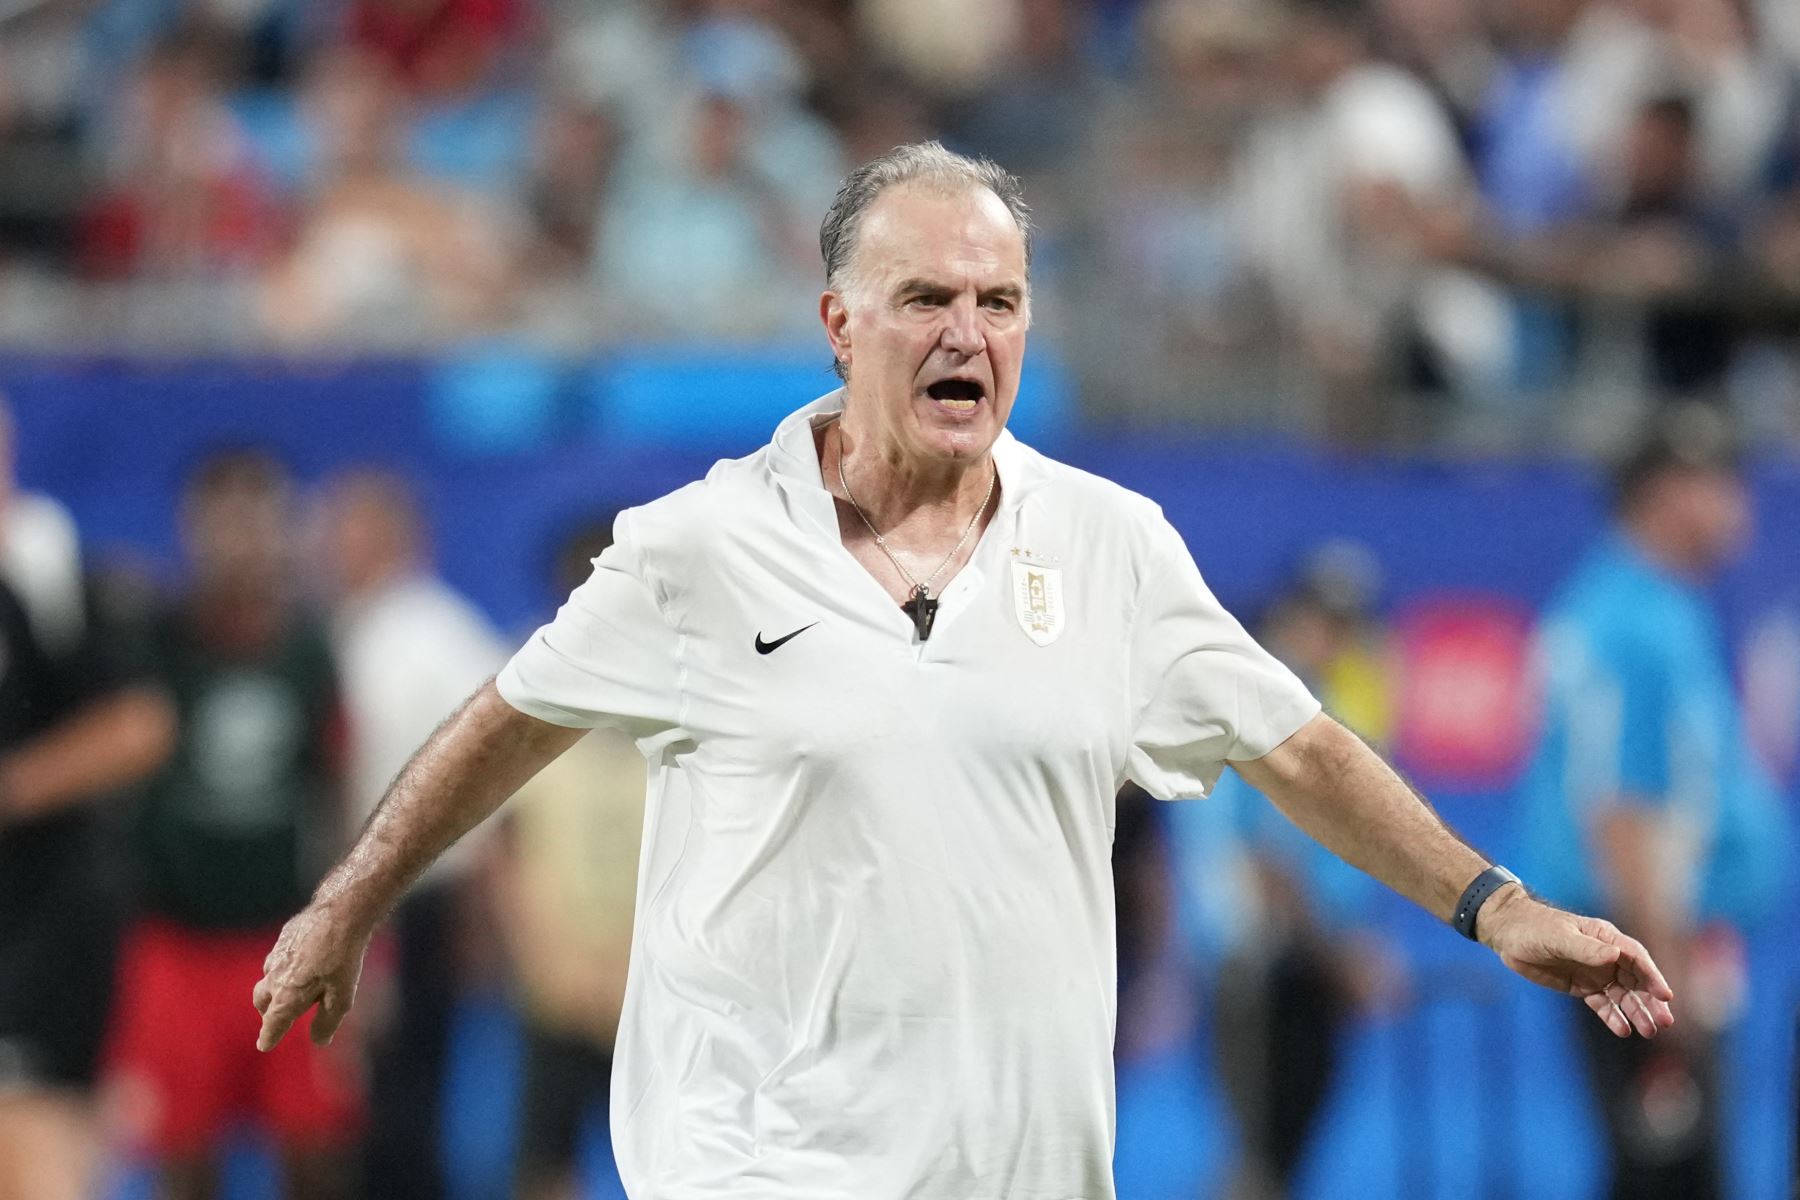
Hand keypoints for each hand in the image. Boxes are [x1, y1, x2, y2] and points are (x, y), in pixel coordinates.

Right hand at [252, 902, 370, 1050]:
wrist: (340, 913)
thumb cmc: (343, 957)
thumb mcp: (342, 997)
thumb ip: (327, 1021)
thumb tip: (319, 1041)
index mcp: (286, 996)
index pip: (272, 1023)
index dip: (269, 1036)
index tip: (264, 1045)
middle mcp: (275, 977)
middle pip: (261, 1001)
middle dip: (266, 1012)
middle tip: (275, 1017)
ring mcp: (277, 954)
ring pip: (267, 976)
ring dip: (273, 987)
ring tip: (288, 990)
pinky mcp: (284, 936)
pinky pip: (277, 956)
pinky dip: (282, 965)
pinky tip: (298, 961)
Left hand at [1478, 886, 1675, 1038]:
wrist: (1508, 934)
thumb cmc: (1534, 927)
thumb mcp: (1557, 936)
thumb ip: (1585, 947)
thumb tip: (1615, 954)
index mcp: (1605, 937)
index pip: (1636, 958)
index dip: (1652, 976)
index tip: (1665, 995)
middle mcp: (1606, 956)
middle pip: (1636, 980)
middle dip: (1651, 1000)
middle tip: (1666, 1022)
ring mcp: (1595, 973)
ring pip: (1623, 995)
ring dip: (1637, 1012)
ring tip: (1650, 1031)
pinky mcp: (1582, 987)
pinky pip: (1603, 1004)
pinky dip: (1613, 1017)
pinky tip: (1623, 1030)